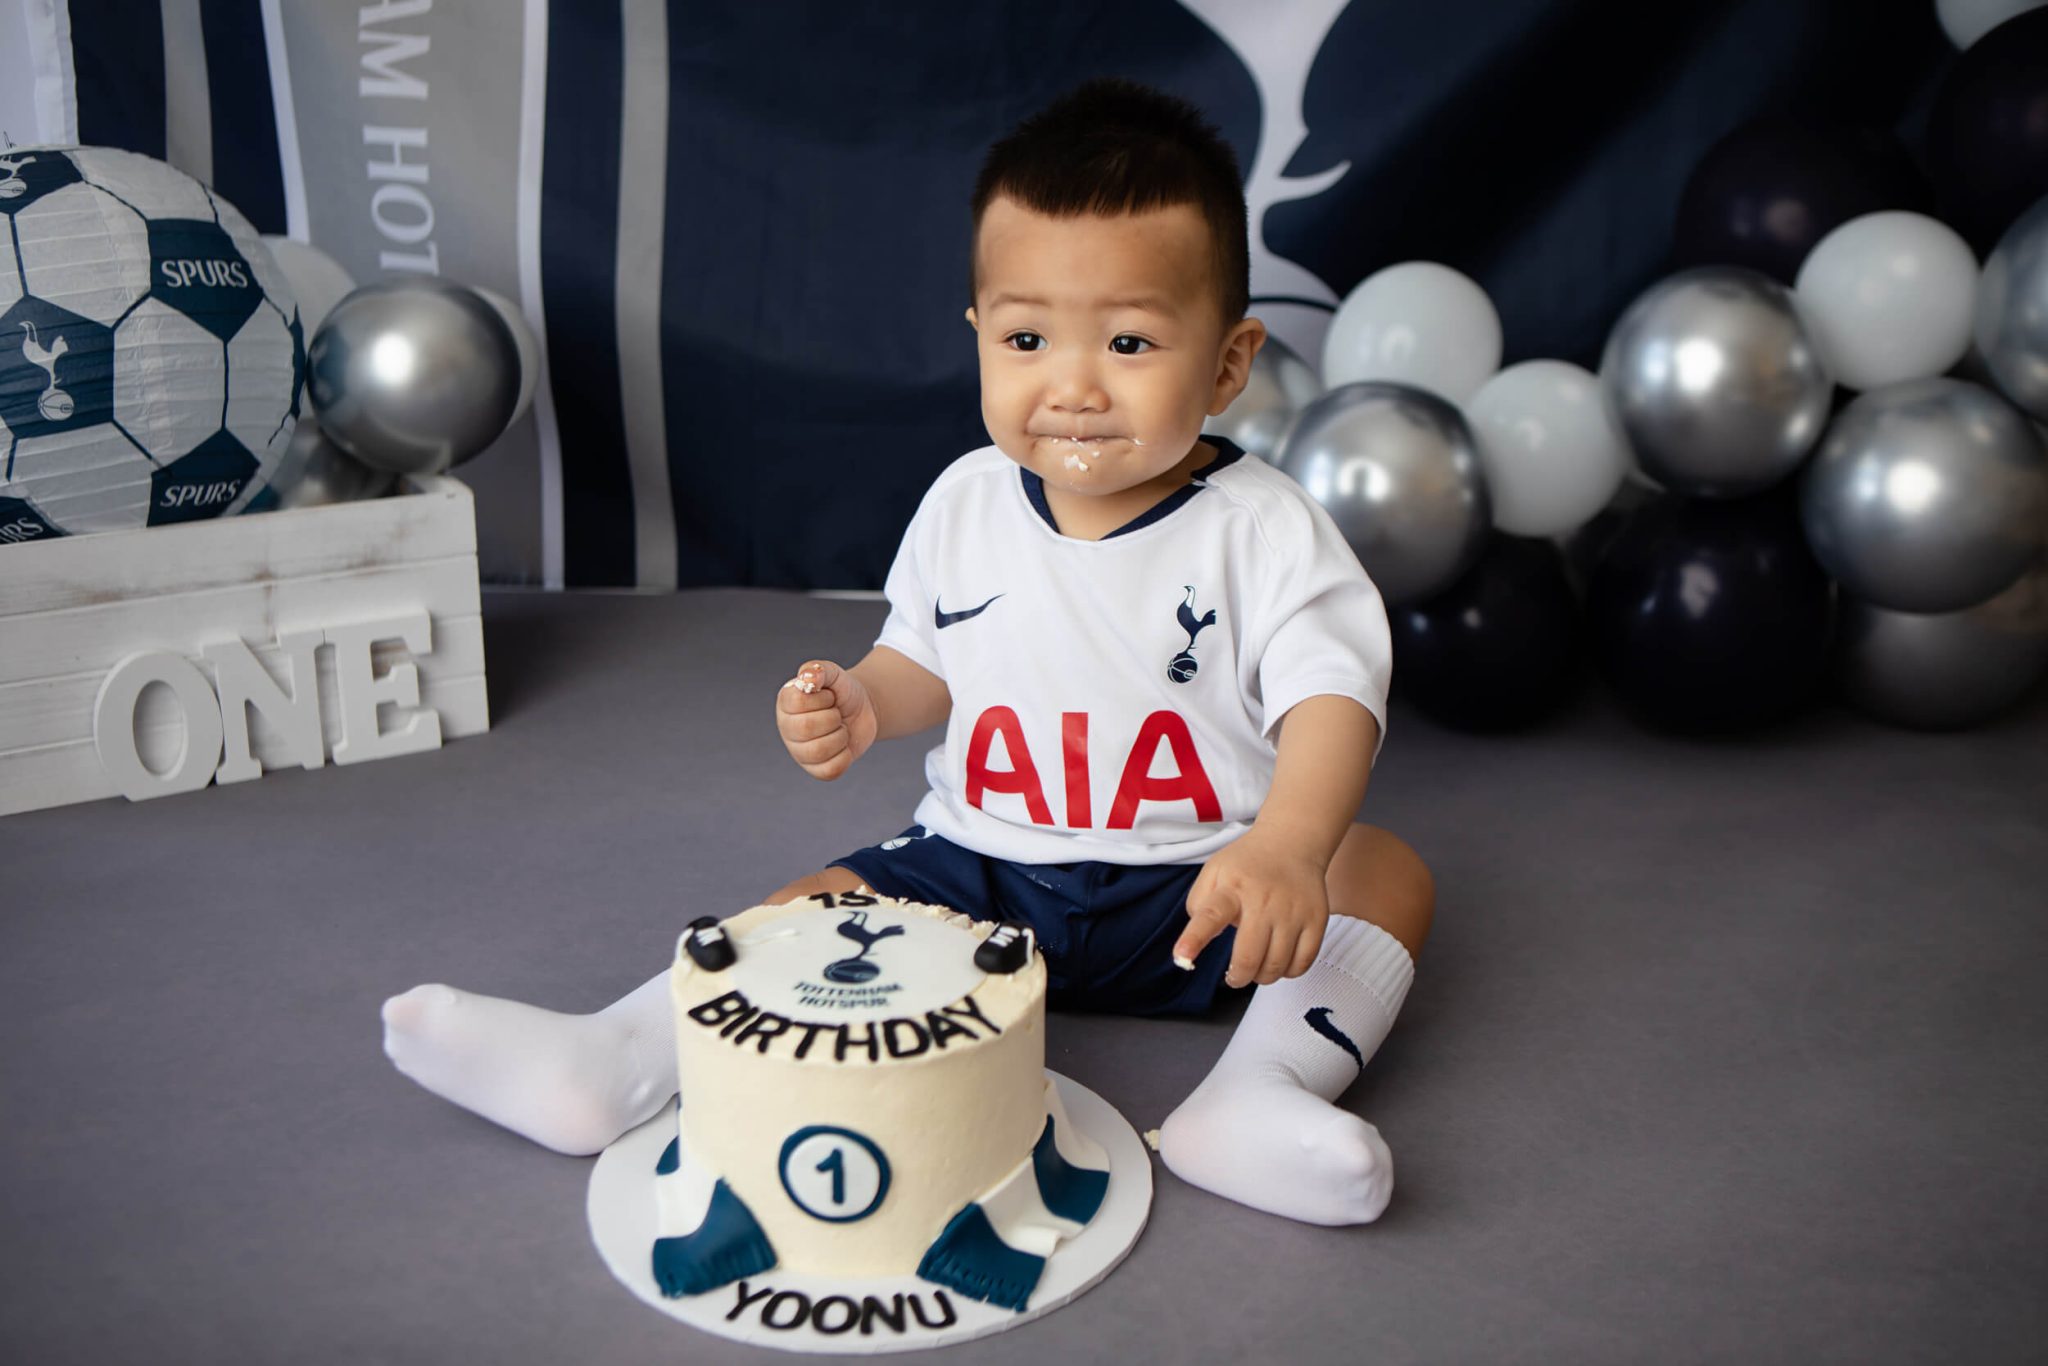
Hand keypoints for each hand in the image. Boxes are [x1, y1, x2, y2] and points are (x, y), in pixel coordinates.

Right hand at [776, 659, 878, 780]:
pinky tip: (843, 745)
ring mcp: (800, 752)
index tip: (829, 696)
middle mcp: (788, 729)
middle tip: (836, 713)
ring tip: (840, 728)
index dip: (823, 699)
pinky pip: (831, 769)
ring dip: (840, 737)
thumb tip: (808, 677)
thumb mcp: (833, 674)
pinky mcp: (817, 770)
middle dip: (832, 718)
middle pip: (806, 728)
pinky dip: (845, 756)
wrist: (863, 709)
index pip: (798, 703)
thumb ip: (819, 670)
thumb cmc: (842, 691)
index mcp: (786, 703)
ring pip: (818, 751)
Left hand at [1174, 831, 1330, 986]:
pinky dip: (1288, 972)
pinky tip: (1280, 962)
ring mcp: (1292, 911)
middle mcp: (1263, 900)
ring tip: (1257, 968)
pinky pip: (1302, 963)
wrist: (1292, 843)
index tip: (1182, 958)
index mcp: (1232, 887)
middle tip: (1234, 976)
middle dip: (1237, 977)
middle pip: (1249, 957)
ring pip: (1276, 966)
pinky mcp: (1316, 920)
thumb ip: (1199, 904)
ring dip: (1262, 977)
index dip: (1194, 940)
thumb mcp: (1214, 872)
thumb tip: (1196, 939)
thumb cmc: (1247, 865)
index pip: (1210, 915)